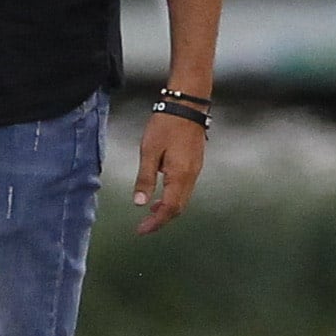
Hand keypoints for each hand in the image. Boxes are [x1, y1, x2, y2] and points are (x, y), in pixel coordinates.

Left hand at [132, 107, 205, 231]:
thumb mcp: (149, 151)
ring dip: (168, 209)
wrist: (187, 105)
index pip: (169, 208)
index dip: (156, 222)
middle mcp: (191, 176)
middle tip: (144, 225)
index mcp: (180, 175)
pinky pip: (185, 188)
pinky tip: (162, 194)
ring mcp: (195, 170)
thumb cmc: (166, 124)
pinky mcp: (195, 164)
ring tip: (151, 212)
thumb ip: (145, 178)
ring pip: (183, 199)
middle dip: (162, 219)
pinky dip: (173, 197)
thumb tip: (140, 202)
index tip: (141, 230)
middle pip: (179, 208)